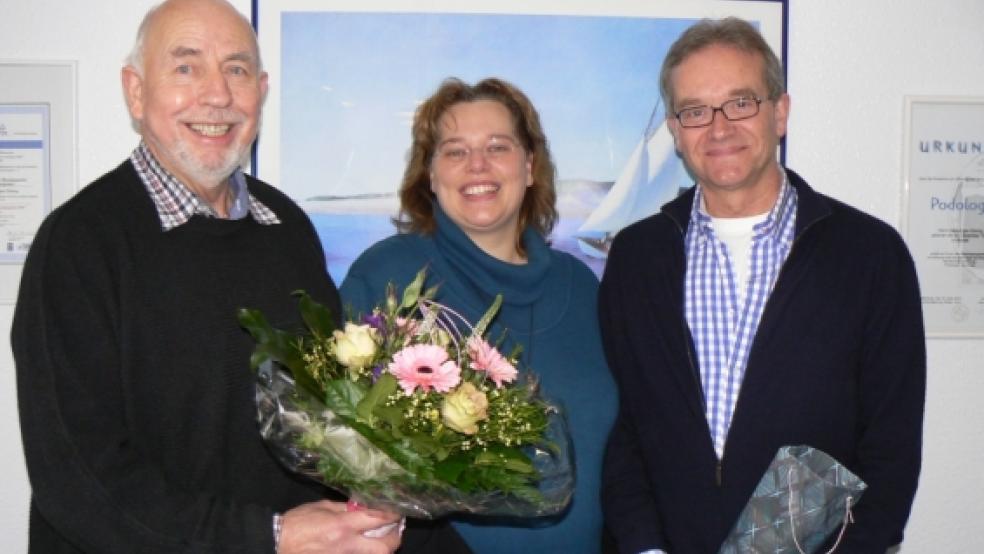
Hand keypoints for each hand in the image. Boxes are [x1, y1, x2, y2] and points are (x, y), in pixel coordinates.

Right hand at [278, 500, 401, 553]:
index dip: (393, 514)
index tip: (398, 511)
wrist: (277, 543)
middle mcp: (347, 545)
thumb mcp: (322, 507)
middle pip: (385, 548)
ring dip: (382, 549)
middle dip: (395, 539)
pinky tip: (364, 547)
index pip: (378, 519)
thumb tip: (363, 507)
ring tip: (382, 540)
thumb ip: (344, 508)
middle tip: (395, 530)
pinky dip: (365, 553)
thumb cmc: (297, 522)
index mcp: (343, 525)